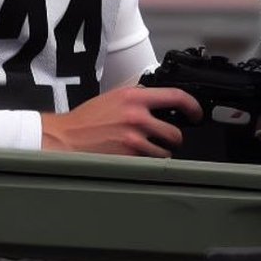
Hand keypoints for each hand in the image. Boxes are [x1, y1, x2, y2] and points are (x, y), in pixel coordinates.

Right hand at [40, 85, 201, 156]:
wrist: (65, 138)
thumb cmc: (85, 120)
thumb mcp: (112, 98)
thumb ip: (137, 99)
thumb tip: (160, 103)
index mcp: (133, 97)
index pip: (176, 96)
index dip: (193, 106)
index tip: (196, 114)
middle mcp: (137, 117)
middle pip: (175, 132)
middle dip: (172, 138)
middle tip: (165, 139)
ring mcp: (134, 139)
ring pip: (165, 152)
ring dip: (159, 153)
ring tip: (143, 150)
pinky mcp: (129, 158)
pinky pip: (150, 163)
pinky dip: (146, 163)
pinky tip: (133, 157)